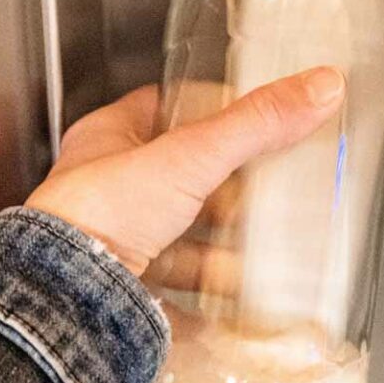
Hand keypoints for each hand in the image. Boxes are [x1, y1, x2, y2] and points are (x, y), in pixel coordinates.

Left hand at [26, 66, 346, 277]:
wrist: (67, 295)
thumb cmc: (99, 216)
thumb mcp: (190, 157)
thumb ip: (255, 125)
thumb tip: (316, 88)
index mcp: (109, 138)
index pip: (168, 107)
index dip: (215, 108)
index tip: (257, 116)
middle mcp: (107, 187)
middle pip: (183, 175)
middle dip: (231, 185)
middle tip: (272, 184)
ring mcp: (115, 237)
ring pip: (183, 231)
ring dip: (227, 239)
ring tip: (267, 241)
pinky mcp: (127, 282)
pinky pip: (180, 278)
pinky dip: (214, 280)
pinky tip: (242, 288)